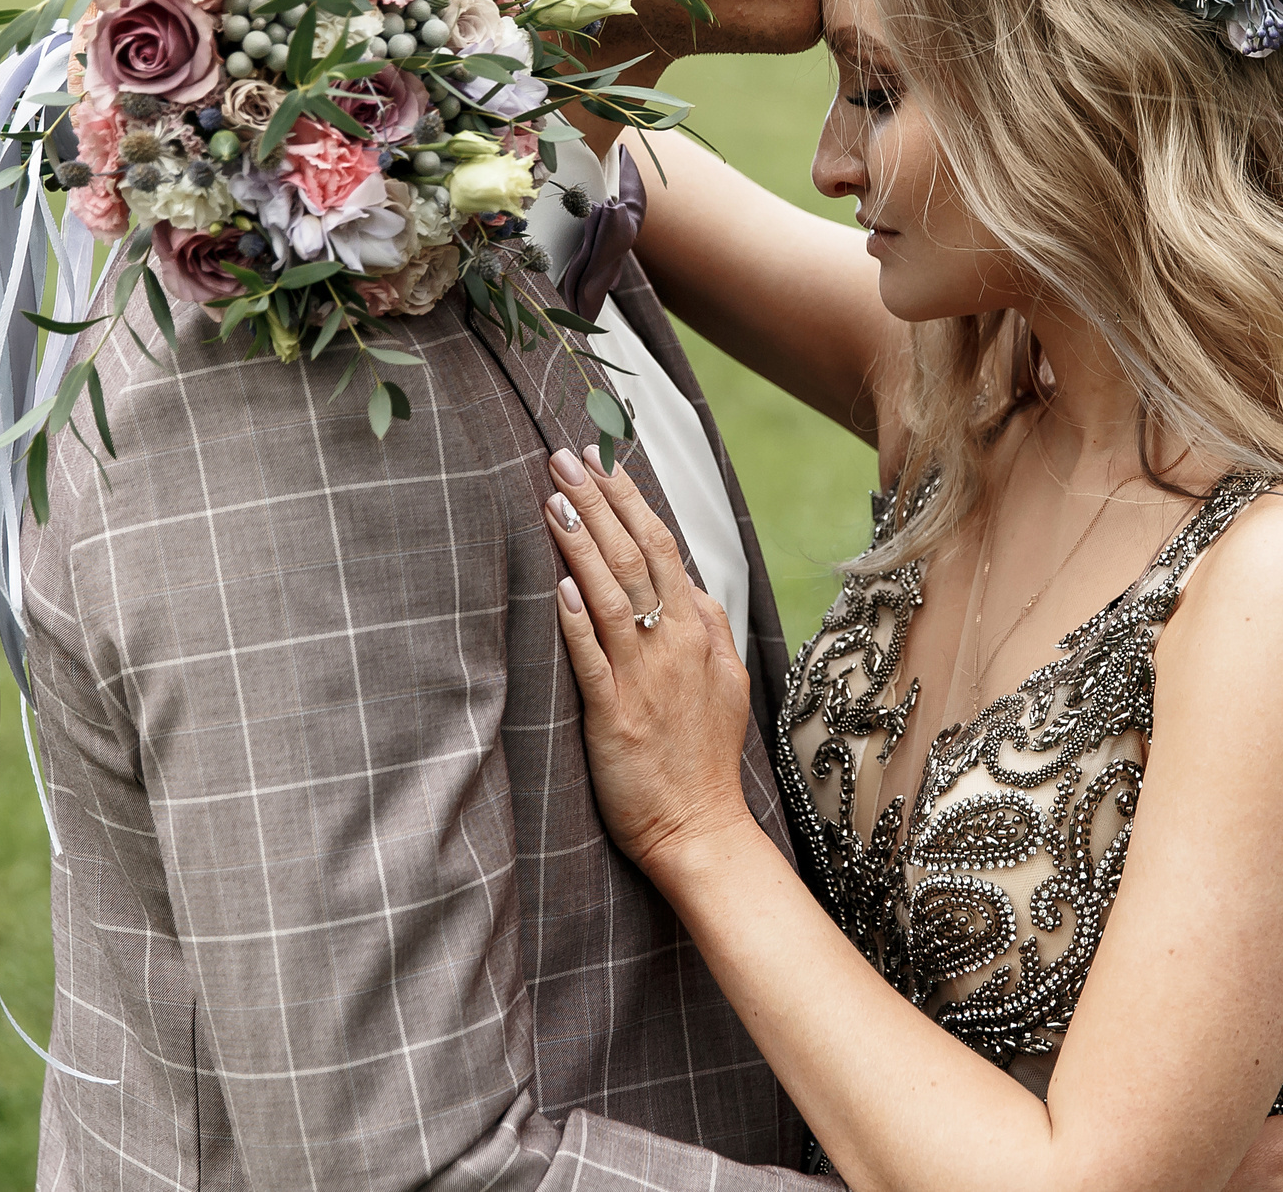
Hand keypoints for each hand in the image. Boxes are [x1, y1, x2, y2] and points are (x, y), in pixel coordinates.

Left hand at [543, 446, 753, 880]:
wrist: (701, 826)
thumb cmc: (706, 757)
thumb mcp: (727, 681)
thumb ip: (711, 628)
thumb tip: (694, 585)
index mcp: (698, 630)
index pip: (661, 547)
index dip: (631, 500)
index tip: (602, 460)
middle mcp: (674, 642)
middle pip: (633, 556)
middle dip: (600, 501)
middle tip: (566, 456)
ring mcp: (644, 676)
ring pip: (610, 594)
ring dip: (581, 542)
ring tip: (555, 498)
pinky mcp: (614, 713)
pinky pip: (592, 657)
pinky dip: (577, 618)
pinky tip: (558, 583)